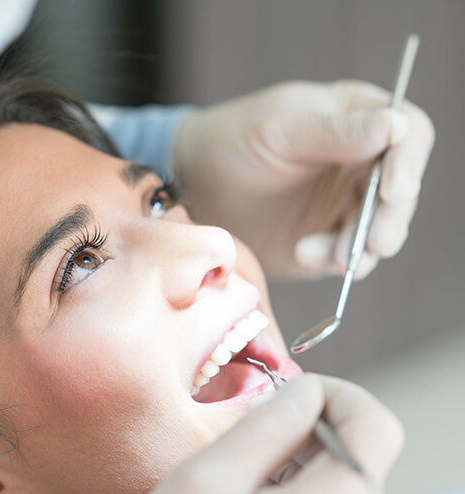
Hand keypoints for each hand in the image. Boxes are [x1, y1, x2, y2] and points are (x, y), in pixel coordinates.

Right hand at [109, 375, 403, 493]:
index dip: (338, 393)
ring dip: (298, 461)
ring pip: (340, 486)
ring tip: (244, 472)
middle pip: (358, 457)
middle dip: (310, 428)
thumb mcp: (205, 481)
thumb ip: (266, 425)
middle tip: (256, 429)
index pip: (375, 428)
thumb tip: (304, 391)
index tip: (295, 392)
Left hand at [175, 80, 434, 278]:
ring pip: (379, 230)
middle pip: (401, 193)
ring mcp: (343, 206)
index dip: (408, 164)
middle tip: (373, 244)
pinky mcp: (326, 239)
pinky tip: (304, 253)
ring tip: (328, 256)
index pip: (408, 136)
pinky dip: (334, 261)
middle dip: (390, 220)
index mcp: (356, 121)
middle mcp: (358, 165)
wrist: (197, 187)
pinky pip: (347, 256)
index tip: (393, 191)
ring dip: (362, 247)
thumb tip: (396, 127)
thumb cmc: (234, 142)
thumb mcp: (281, 129)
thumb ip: (336, 131)